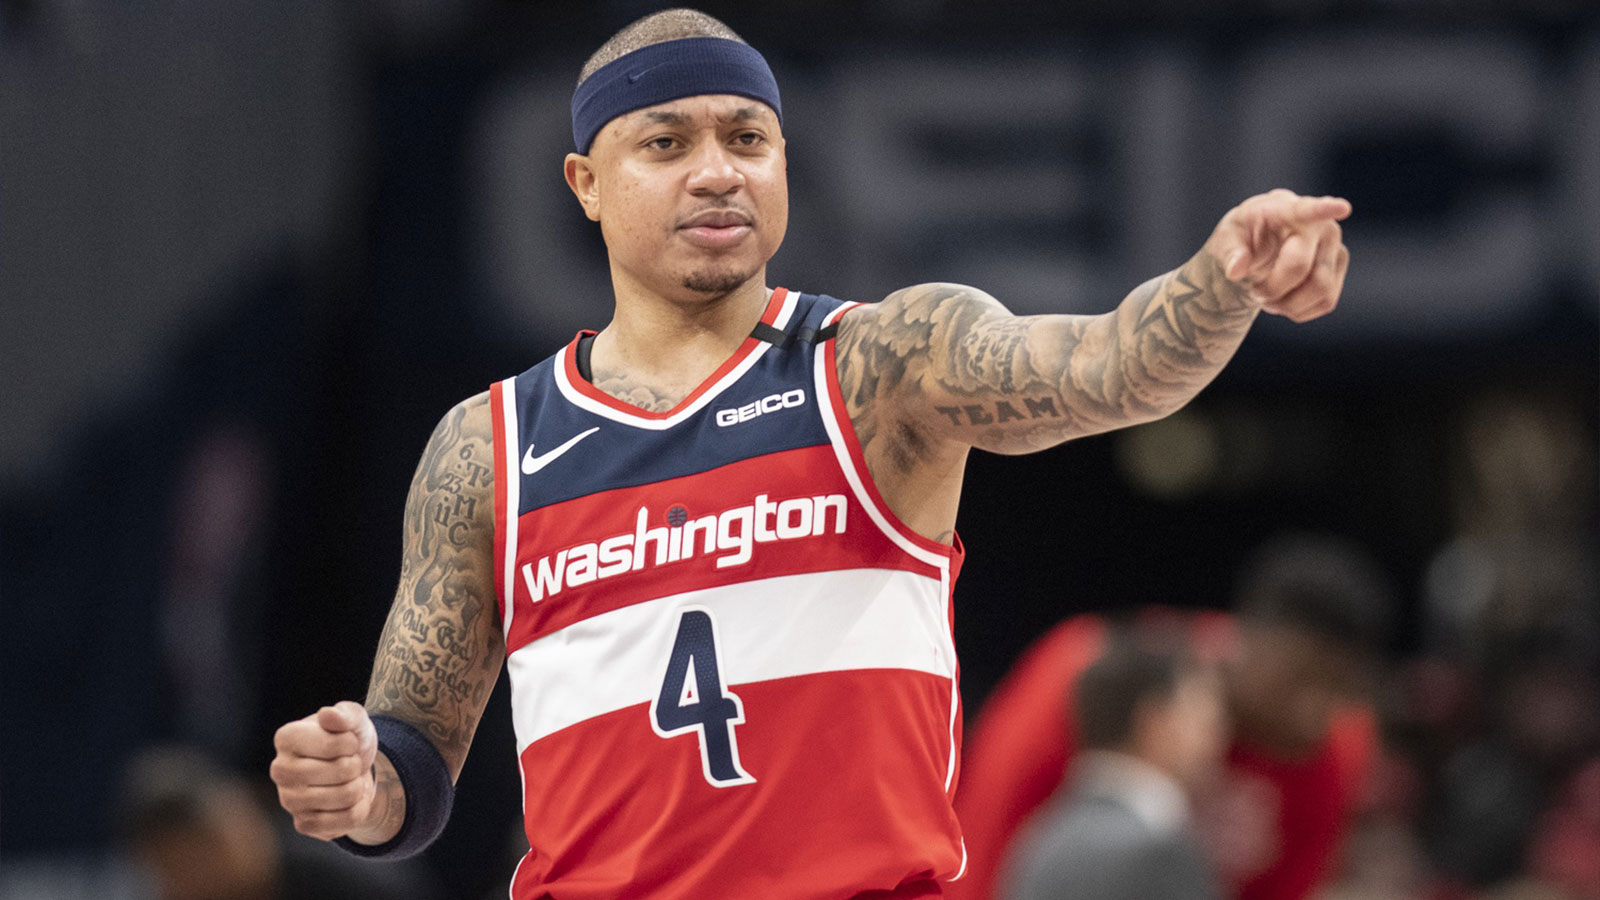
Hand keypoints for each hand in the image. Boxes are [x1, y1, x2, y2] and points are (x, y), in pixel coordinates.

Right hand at [270, 701, 379, 839]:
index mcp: (286, 737)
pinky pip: (345, 820)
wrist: (353, 770)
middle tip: (348, 763)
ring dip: (358, 787)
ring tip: (347, 780)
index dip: (352, 743)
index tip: (346, 742)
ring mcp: (288, 800)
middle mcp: (280, 769)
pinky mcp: (303, 824)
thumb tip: (328, 714)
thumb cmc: (348, 739)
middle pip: (342, 770)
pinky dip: (358, 809)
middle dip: (356, 765)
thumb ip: (344, 714)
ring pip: (346, 796)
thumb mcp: (354, 719)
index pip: (334, 744)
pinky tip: (347, 800)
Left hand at [1204, 188, 1351, 322]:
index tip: (1342, 208)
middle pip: (1301, 268)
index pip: (1308, 209)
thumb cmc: (1244, 236)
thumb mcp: (1226, 239)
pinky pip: (1326, 302)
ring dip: (1288, 304)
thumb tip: (1235, 270)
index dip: (1325, 208)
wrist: (1260, 244)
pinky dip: (1300, 310)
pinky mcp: (1339, 268)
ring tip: (1268, 296)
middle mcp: (1320, 225)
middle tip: (1254, 291)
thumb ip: (1229, 253)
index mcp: (1287, 210)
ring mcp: (1335, 246)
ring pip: (1320, 290)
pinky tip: (1285, 298)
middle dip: (1273, 289)